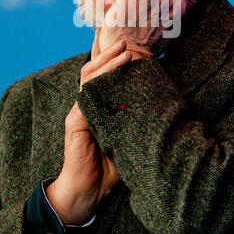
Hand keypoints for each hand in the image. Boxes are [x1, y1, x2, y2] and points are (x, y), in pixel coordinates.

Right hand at [46, 38, 131, 224]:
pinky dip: (97, 84)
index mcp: (99, 106)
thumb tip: (158, 104)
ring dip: (106, 63)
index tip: (129, 46)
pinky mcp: (75, 122)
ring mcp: (79, 112)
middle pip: (94, 71)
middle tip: (125, 42)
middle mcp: (87, 105)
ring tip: (123, 52)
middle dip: (108, 54)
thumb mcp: (128, 137)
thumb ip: (134, 120)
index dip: (111, 59)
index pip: (102, 76)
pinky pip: (85, 98)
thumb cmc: (111, 165)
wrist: (89, 191)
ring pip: (89, 78)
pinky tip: (109, 76)